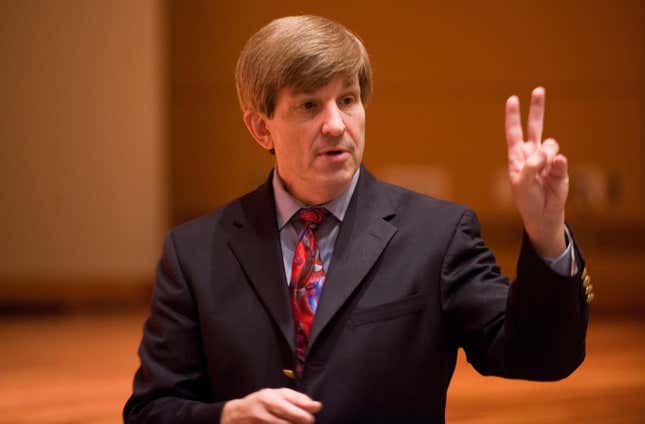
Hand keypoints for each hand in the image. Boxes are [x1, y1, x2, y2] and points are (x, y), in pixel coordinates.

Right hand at [221, 388, 321, 423]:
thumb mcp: (277, 396)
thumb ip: (296, 399)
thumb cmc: (262, 403)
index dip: (306, 407)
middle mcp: (266, 405)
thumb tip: (316, 406)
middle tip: (308, 421)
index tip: (316, 410)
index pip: (292, 400)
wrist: (236, 414)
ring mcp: (261, 418)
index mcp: (272, 395)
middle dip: (303, 419)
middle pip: (289, 414)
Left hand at [505, 87, 567, 257]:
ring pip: (550, 144)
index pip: (513, 133)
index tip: (512, 99)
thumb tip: (548, 153)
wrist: (542, 214)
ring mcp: (547, 159)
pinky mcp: (560, 167)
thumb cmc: (527, 200)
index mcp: (517, 157)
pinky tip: (554, 174)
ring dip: (547, 155)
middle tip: (538, 90)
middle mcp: (532, 154)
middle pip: (534, 127)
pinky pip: (560, 159)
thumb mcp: (522, 184)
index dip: (513, 117)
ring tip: (543, 173)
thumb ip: (532, 166)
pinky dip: (558, 166)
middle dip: (537, 109)